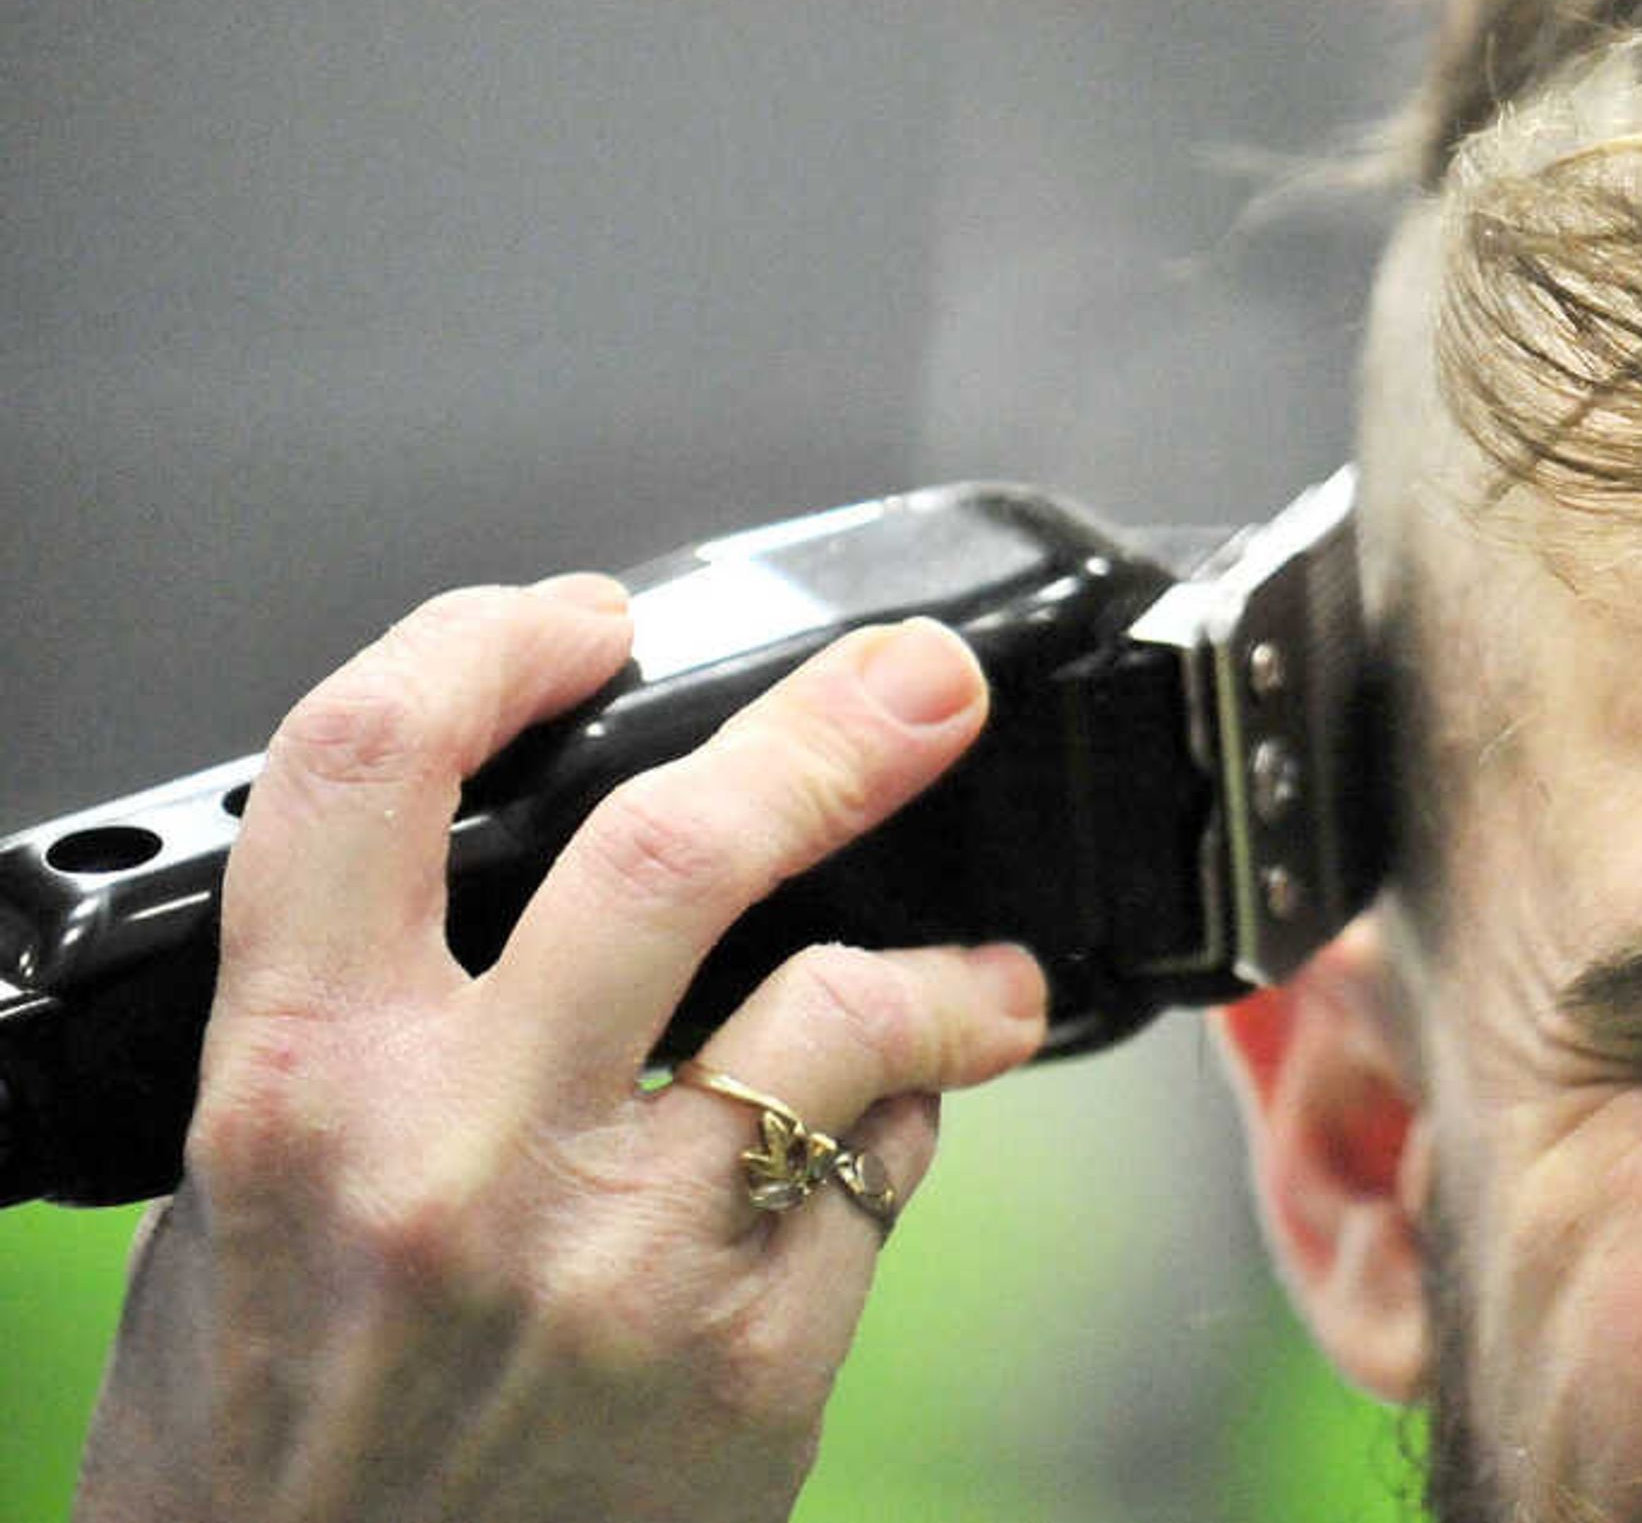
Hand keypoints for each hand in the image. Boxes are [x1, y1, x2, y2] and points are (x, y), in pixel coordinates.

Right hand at [72, 577, 1049, 1522]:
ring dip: (949, 964)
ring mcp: (622, 1263)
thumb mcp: (240, 1203)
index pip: (368, 769)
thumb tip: (514, 851)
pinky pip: (883, 1167)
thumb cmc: (265, 1452)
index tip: (585, 623)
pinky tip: (900, 1129)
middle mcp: (458, 1160)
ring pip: (845, 1005)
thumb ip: (362, 1024)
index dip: (487, 642)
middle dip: (837, 725)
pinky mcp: (754, 1361)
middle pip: (676, 844)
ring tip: (980, 974)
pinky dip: (906, 1122)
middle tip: (925, 679)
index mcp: (297, 1093)